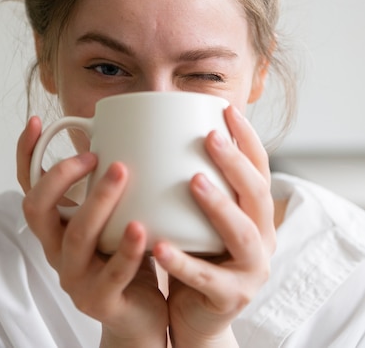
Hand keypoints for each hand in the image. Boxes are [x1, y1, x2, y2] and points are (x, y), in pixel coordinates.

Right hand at [17, 118, 167, 347]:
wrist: (140, 315)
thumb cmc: (125, 254)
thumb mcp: (112, 215)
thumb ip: (109, 181)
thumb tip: (128, 126)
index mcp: (56, 226)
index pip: (28, 187)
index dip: (26, 154)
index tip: (35, 121)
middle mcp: (56, 249)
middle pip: (39, 209)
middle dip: (61, 175)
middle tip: (94, 153)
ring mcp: (75, 277)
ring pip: (77, 236)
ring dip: (98, 200)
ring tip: (121, 171)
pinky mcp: (101, 300)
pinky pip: (112, 273)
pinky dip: (126, 249)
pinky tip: (141, 227)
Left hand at [153, 105, 274, 347]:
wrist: (196, 313)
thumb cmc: (194, 250)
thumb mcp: (197, 213)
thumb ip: (190, 177)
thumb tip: (161, 128)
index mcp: (255, 211)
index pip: (259, 167)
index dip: (247, 138)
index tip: (227, 110)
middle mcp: (262, 236)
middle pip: (256, 194)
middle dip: (235, 163)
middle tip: (210, 137)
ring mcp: (251, 269)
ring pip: (242, 234)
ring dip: (220, 205)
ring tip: (194, 182)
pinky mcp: (231, 297)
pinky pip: (206, 278)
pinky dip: (182, 261)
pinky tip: (160, 245)